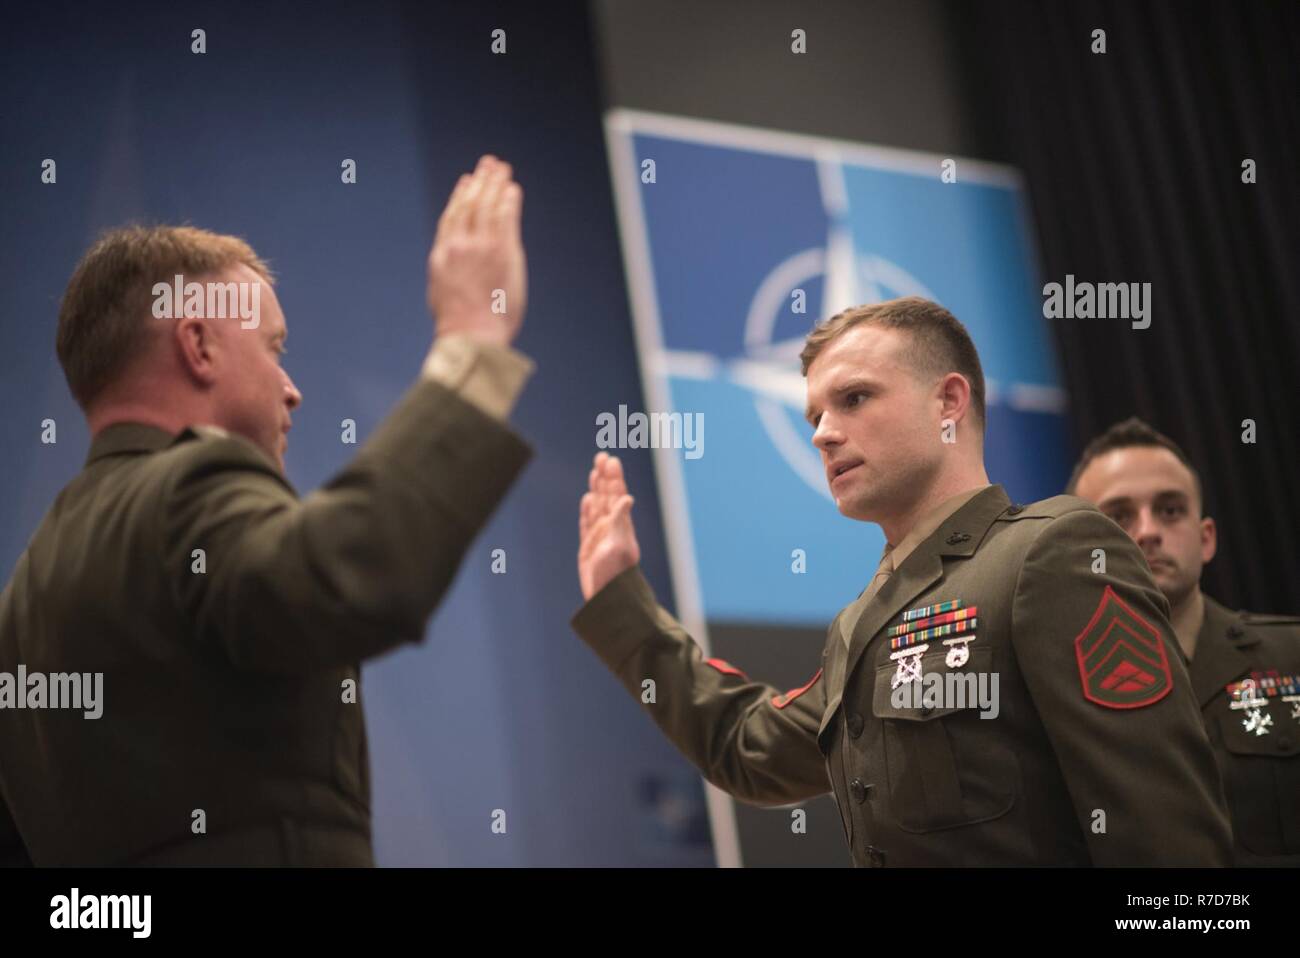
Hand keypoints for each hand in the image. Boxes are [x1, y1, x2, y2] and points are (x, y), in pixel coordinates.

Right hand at [427, 155, 526, 347]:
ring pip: (486, 205)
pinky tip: (512, 189)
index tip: (466, 181)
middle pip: (469, 204)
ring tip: (501, 168)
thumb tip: (460, 276)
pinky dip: (508, 201)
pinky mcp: (501, 252)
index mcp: (441, 256)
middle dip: (479, 181)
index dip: (459, 196)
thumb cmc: (459, 326)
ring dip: (494, 183)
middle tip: (488, 164)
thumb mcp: (442, 296)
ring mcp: (479, 247)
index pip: (451, 217)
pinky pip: (504, 218)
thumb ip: (450, 276)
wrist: (470, 335)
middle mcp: (458, 246)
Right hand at [578, 452, 641, 600]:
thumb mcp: (619, 546)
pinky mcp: (589, 548)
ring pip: (597, 506)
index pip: (616, 494)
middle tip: (602, 456)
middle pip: (606, 495)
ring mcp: (599, 536)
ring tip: (595, 472)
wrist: (608, 598)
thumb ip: (621, 521)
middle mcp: (611, 527)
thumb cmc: (615, 574)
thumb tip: (627, 498)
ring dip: (596, 488)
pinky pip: (587, 522)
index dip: (613, 476)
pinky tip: (588, 499)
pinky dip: (587, 509)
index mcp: (620, 524)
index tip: (610, 459)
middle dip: (604, 476)